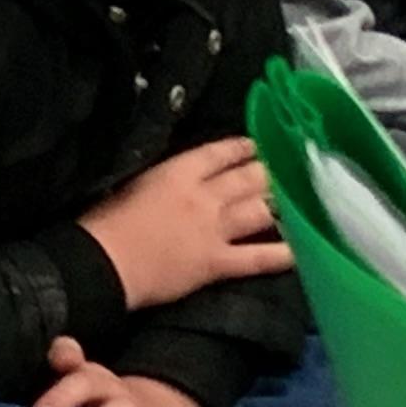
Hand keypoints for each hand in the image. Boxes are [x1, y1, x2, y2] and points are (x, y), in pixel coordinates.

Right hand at [80, 136, 292, 309]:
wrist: (104, 262)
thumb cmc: (103, 222)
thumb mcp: (129, 185)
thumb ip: (158, 180)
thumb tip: (172, 179)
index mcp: (175, 174)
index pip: (216, 154)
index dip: (240, 148)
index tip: (256, 144)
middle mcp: (202, 197)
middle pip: (246, 179)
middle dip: (268, 172)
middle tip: (288, 169)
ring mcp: (214, 229)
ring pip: (259, 211)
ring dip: (279, 204)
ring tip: (297, 200)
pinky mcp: (219, 262)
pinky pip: (260, 258)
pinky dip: (283, 254)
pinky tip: (302, 248)